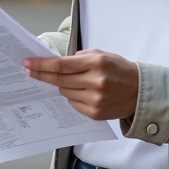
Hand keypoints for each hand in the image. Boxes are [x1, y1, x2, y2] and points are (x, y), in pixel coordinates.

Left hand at [23, 49, 138, 120]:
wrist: (140, 91)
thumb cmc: (119, 69)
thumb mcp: (102, 55)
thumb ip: (79, 58)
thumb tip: (55, 63)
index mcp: (97, 63)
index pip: (61, 65)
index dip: (42, 65)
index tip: (28, 63)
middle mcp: (96, 82)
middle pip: (59, 80)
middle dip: (42, 75)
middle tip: (28, 70)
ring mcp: (95, 100)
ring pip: (64, 92)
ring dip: (63, 86)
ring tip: (76, 81)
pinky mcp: (95, 114)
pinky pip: (73, 103)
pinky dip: (73, 96)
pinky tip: (83, 92)